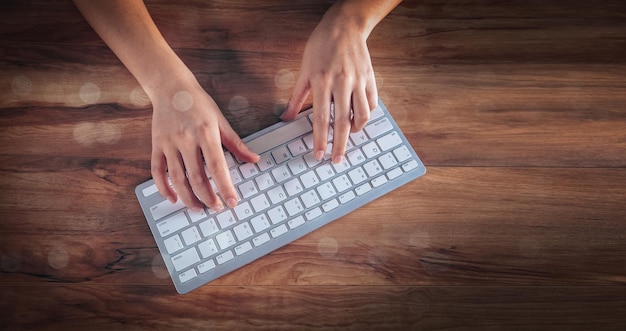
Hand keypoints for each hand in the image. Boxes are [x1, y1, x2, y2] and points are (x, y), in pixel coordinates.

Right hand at [149, 78, 258, 211]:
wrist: (171, 87)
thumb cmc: (198, 103)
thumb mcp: (221, 120)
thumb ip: (236, 144)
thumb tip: (254, 160)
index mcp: (206, 133)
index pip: (217, 166)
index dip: (224, 187)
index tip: (232, 202)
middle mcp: (186, 139)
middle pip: (196, 177)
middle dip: (207, 197)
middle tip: (216, 208)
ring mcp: (169, 143)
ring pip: (177, 178)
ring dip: (188, 197)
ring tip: (198, 208)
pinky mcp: (156, 145)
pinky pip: (158, 171)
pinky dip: (164, 188)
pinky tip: (174, 198)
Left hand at [281, 8, 377, 163]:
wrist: (344, 26)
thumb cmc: (321, 46)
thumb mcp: (304, 70)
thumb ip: (296, 97)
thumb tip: (285, 118)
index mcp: (322, 81)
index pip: (322, 118)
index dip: (320, 139)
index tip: (318, 154)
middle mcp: (342, 83)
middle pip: (343, 122)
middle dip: (340, 145)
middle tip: (337, 160)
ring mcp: (358, 81)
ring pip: (362, 115)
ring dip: (356, 130)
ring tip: (349, 137)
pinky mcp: (370, 78)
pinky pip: (372, 103)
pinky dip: (367, 115)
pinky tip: (359, 119)